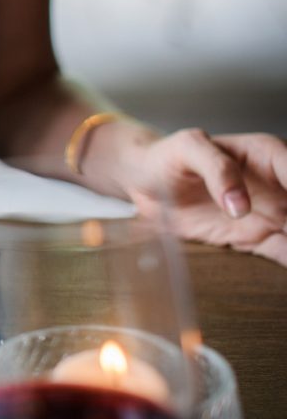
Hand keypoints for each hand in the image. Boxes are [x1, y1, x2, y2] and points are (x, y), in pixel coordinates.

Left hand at [126, 129, 286, 264]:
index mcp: (268, 155)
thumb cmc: (169, 156)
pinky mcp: (256, 238)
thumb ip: (217, 169)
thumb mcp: (187, 149)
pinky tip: (286, 270)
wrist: (145, 181)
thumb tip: (240, 206)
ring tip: (286, 244)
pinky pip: (285, 253)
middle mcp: (278, 185)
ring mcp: (271, 213)